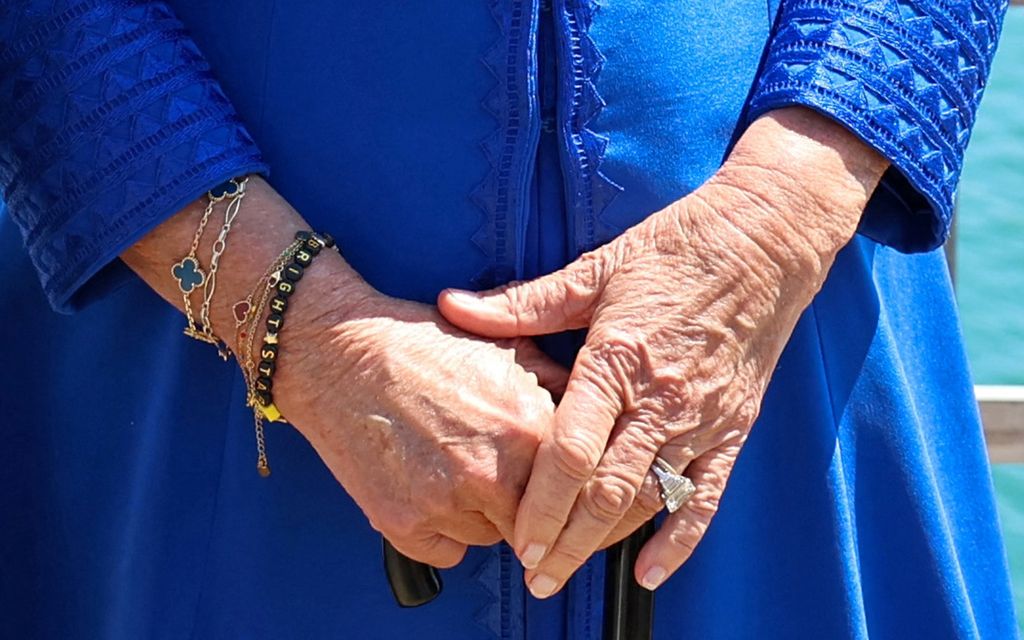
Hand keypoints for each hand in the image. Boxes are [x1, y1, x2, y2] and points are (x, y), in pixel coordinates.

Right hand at [275, 289, 568, 567]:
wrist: (339, 353)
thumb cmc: (417, 346)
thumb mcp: (504, 348)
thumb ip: (555, 388)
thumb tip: (591, 416)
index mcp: (527, 428)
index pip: (576, 486)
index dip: (567, 484)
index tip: (560, 488)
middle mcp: (491, 472)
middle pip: (538, 521)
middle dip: (527, 502)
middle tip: (504, 477)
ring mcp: (445, 503)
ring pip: (492, 538)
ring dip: (482, 515)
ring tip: (455, 468)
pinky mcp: (404, 524)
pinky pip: (446, 552)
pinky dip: (441, 531)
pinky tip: (429, 489)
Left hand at [438, 108, 887, 594]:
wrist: (765, 240)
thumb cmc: (675, 249)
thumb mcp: (596, 269)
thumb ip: (523, 302)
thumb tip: (454, 306)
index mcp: (617, 358)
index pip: (571, 450)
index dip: (540, 503)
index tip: (514, 538)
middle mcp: (659, 399)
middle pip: (605, 489)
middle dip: (566, 540)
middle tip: (534, 575)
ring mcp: (700, 417)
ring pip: (650, 499)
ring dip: (608, 544)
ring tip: (569, 572)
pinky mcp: (733, 426)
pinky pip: (707, 495)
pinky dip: (681, 539)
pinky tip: (651, 571)